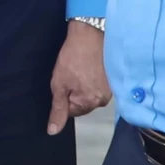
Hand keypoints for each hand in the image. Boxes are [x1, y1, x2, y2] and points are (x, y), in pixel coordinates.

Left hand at [47, 18, 111, 134]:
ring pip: (89, 94)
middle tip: (70, 74)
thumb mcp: (59, 84)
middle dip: (73, 92)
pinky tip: (87, 67)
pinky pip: (97, 85)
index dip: (63, 98)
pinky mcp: (112, 78)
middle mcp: (104, 100)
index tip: (62, 82)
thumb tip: (53, 131)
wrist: (90, 33)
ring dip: (82, 85)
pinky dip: (90, 78)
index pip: (71, 112)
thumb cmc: (72, 57)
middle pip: (82, 104)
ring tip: (79, 69)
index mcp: (90, 103)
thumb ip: (58, 109)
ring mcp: (110, 89)